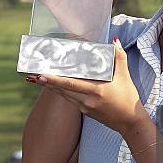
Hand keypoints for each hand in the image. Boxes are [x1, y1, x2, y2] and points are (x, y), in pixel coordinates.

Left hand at [29, 38, 146, 134]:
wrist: (130, 122)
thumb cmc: (128, 98)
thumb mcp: (125, 76)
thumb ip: (119, 57)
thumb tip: (114, 40)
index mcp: (96, 91)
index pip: (70, 84)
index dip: (54, 80)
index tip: (41, 75)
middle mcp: (87, 101)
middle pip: (62, 90)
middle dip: (46, 83)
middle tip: (31, 75)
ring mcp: (84, 108)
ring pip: (64, 95)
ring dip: (50, 87)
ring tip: (37, 79)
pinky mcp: (85, 112)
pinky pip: (70, 99)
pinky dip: (61, 92)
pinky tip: (55, 86)